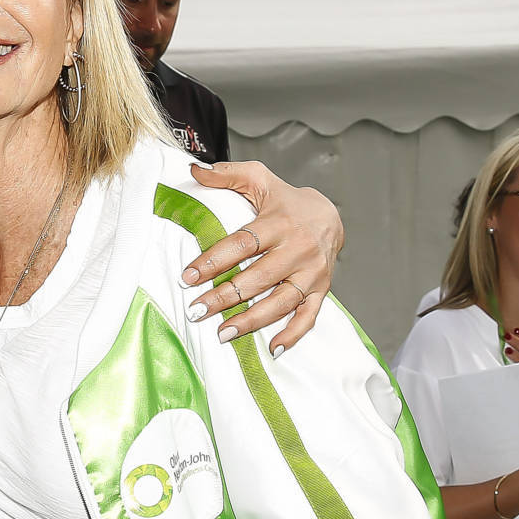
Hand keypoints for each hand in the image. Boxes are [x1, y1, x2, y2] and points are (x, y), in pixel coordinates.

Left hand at [183, 162, 343, 356]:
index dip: (214, 261)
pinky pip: (308, 317)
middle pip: (257, 278)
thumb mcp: (259, 179)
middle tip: (195, 311)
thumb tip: (193, 170)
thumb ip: (227, 174)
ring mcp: (312, 273)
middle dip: (224, 297)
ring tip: (221, 333)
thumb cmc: (285, 201)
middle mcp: (298, 249)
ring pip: (280, 302)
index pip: (242, 244)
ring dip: (250, 320)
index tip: (188, 276)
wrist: (330, 216)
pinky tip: (271, 348)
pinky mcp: (321, 291)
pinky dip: (292, 335)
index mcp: (280, 222)